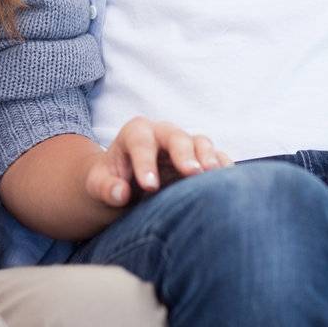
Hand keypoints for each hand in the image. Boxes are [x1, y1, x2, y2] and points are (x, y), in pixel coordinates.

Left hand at [84, 116, 233, 209]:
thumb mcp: (98, 186)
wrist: (125, 185)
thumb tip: (120, 192)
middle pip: (176, 137)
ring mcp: (185, 145)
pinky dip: (223, 167)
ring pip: (200, 143)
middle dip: (184, 154)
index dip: (145, 162)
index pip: (140, 142)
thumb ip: (105, 188)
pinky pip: (216, 158)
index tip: (149, 186)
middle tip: (191, 173)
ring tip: (212, 175)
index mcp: (135, 133)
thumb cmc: (110, 183)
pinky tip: (229, 182)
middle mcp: (162, 134)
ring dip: (208, 159)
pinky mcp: (201, 159)